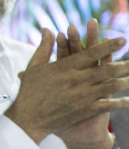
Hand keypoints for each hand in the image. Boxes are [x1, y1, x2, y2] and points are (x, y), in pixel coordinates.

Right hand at [8, 28, 128, 146]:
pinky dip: (120, 103)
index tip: (122, 40)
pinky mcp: (85, 110)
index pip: (90, 53)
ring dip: (124, 81)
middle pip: (105, 70)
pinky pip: (107, 105)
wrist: (28, 118)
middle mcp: (76, 80)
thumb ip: (44, 47)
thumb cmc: (29, 91)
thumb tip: (47, 29)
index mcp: (64, 67)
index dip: (108, 46)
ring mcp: (82, 96)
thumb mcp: (34, 66)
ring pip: (110, 86)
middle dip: (123, 65)